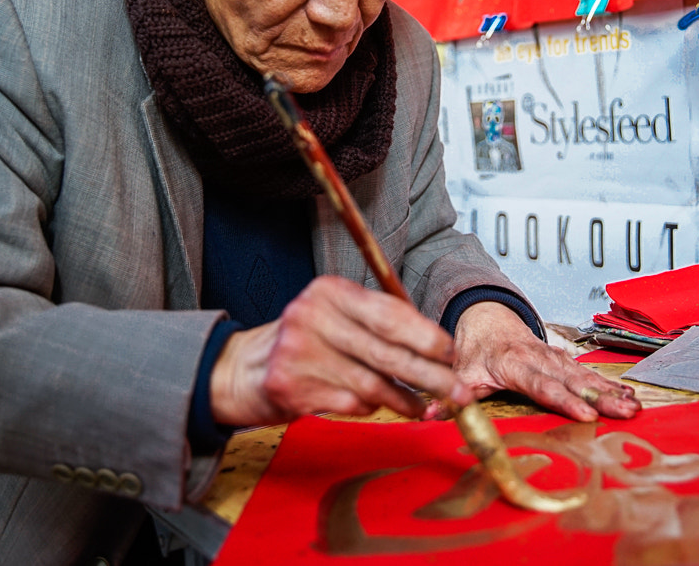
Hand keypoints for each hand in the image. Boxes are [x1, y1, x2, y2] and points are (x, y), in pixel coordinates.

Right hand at [209, 275, 473, 426]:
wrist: (241, 369)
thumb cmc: (303, 342)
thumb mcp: (335, 317)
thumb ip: (377, 325)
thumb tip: (436, 348)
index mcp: (329, 291)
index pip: (388, 313)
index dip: (425, 336)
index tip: (450, 353)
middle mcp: (312, 316)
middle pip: (386, 351)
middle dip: (429, 374)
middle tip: (456, 391)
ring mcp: (298, 352)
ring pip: (371, 383)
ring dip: (404, 400)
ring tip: (424, 407)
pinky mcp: (290, 386)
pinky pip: (349, 402)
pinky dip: (370, 408)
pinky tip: (380, 407)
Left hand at [435, 301, 640, 421]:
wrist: (486, 318)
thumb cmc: (475, 349)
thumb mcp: (459, 370)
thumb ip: (450, 394)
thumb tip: (432, 414)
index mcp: (513, 363)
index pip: (542, 385)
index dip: (564, 400)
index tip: (586, 414)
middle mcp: (538, 358)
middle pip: (572, 381)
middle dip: (601, 397)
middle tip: (625, 412)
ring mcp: (553, 357)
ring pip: (585, 375)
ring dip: (611, 391)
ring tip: (633, 406)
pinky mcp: (562, 360)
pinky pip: (588, 372)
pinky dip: (609, 383)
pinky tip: (629, 395)